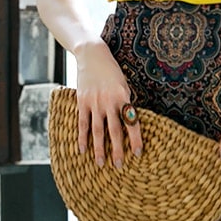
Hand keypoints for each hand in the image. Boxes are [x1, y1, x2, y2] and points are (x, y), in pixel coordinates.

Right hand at [73, 41, 141, 167]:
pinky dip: (82, 138)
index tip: (138, 153)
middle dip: (117, 149)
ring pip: (97, 131)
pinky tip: (82, 150)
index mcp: (123, 97)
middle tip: (119, 165)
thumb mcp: (124, 85)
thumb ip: (125, 103)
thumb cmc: (112, 71)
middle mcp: (109, 101)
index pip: (131, 122)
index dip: (135, 139)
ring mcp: (94, 102)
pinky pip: (82, 123)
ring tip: (101, 164)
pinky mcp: (82, 101)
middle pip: (114, 130)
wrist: (93, 55)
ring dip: (99, 149)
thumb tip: (130, 122)